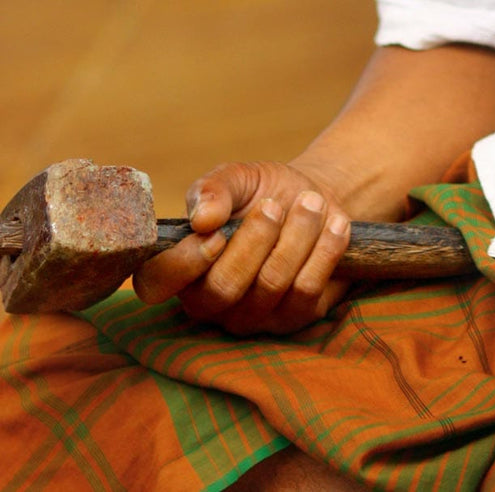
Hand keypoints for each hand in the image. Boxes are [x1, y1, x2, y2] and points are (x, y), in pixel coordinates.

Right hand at [133, 159, 353, 333]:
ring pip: (270, 285)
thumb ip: (213, 188)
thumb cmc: (264, 191)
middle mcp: (210, 301)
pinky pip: (307, 291)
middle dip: (254, 240)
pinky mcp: (293, 318)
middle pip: (223, 289)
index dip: (184, 263)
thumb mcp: (238, 178)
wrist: (314, 199)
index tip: (216, 232)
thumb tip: (202, 217)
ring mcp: (252, 316)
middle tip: (274, 205)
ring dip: (296, 235)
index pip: (157, 284)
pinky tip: (334, 224)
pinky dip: (324, 251)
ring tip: (311, 202)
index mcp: (182, 266)